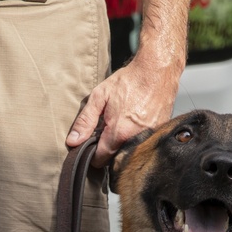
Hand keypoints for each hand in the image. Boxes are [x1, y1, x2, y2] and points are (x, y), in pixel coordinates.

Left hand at [66, 53, 180, 166]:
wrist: (157, 70)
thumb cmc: (128, 81)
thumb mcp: (99, 97)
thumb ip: (85, 121)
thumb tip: (72, 142)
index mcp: (118, 133)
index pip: (100, 160)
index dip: (92, 154)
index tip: (90, 144)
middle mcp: (135, 140)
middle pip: (114, 159)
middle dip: (106, 150)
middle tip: (104, 132)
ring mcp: (149, 139)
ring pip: (128, 153)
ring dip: (120, 146)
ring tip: (119, 126)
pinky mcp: (158, 135)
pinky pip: (141, 146)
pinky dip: (134, 140)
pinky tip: (132, 124)